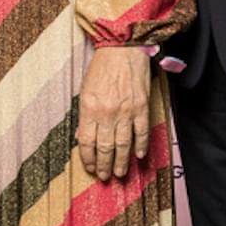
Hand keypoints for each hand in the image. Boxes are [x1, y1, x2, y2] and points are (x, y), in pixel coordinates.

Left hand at [77, 44, 152, 180]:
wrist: (122, 48)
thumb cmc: (101, 67)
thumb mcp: (85, 90)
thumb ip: (85, 115)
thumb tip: (84, 137)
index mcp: (89, 109)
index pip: (87, 142)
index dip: (88, 158)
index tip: (90, 168)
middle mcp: (106, 113)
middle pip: (105, 148)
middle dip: (103, 165)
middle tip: (104, 176)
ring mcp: (126, 112)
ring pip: (123, 144)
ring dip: (121, 161)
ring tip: (119, 173)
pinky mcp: (141, 107)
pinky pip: (141, 132)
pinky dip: (141, 146)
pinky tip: (139, 156)